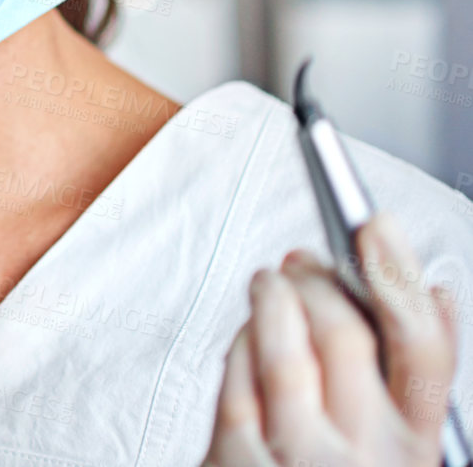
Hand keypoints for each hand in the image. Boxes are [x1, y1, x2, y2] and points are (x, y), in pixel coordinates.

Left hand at [204, 211, 459, 466]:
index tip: (375, 228)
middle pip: (348, 334)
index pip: (422, 350)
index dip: (399, 277)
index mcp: (416, 453)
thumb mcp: (396, 449)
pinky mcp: (237, 458)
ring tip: (270, 281)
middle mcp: (367, 457)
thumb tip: (434, 294)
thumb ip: (409, 383)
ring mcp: (300, 458)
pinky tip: (246, 332)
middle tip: (307, 258)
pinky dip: (242, 342)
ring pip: (287, 347)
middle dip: (323, 279)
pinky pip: (238, 376)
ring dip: (276, 298)